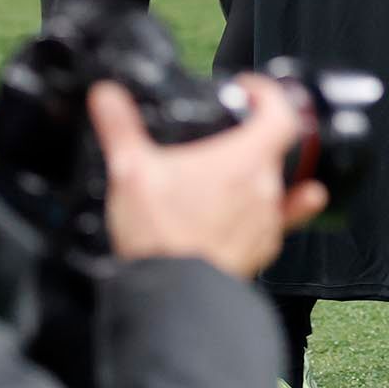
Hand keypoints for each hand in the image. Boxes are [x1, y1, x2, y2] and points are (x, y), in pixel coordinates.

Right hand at [89, 77, 326, 278]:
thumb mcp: (129, 170)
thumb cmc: (159, 236)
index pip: (281, 111)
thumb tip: (106, 96)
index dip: (269, 94)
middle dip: (255, 136)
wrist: (172, 295)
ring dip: (257, 175)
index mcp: (244, 159)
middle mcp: (265, 188)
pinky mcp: (262, 250)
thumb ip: (119, 127)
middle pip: (278, 148)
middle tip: (229, 135)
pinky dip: (269, 212)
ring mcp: (267, 221)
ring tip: (229, 175)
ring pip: (277, 185)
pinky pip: (277, 222)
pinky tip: (250, 212)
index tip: (250, 91)